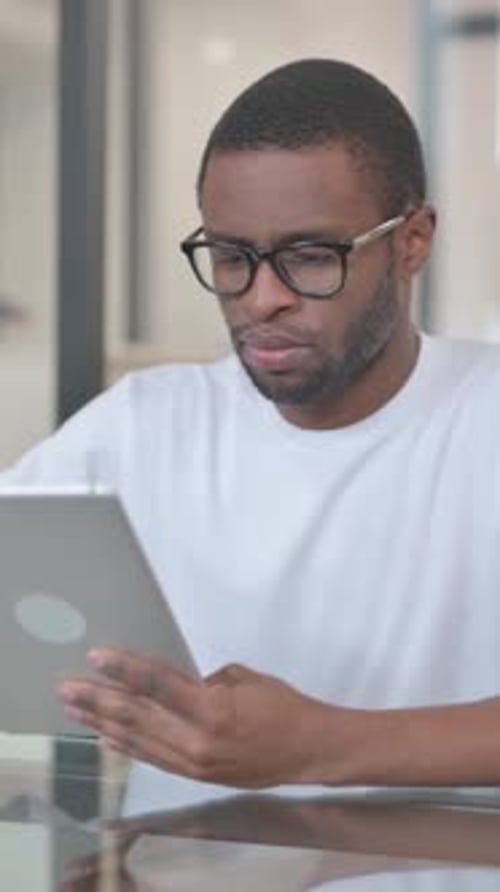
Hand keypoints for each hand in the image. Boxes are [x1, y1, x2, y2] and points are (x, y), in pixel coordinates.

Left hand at [58, 649, 328, 788]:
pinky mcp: (195, 775)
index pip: (157, 684)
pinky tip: (105, 737)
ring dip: (103, 724)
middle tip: (67, 687)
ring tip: (74, 711)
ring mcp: (193, 763)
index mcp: (211, 710)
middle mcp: (196, 741)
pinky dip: (126, 747)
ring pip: (138, 741)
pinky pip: (153, 758)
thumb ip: (203, 681)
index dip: (123, 669)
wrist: (309, 751)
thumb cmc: (282, 706)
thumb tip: (176, 684)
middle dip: (98, 700)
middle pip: (137, 716)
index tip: (96, 656)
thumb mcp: (244, 678)